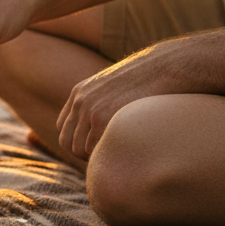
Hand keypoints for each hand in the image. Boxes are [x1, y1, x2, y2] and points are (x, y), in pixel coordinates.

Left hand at [57, 45, 175, 158]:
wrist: (161, 67)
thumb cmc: (147, 81)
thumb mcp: (116, 88)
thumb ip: (103, 103)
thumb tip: (102, 125)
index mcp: (79, 93)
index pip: (63, 128)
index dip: (76, 141)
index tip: (94, 147)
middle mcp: (79, 101)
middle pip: (66, 142)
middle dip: (82, 154)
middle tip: (105, 158)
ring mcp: (88, 109)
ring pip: (78, 149)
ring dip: (93, 158)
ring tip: (114, 157)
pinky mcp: (101, 118)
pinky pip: (92, 149)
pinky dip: (104, 156)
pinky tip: (120, 153)